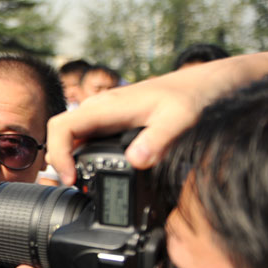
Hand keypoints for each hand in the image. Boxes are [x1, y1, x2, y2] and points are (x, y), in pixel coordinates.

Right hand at [46, 51, 267, 185]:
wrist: (210, 83)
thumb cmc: (195, 95)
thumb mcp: (181, 118)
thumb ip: (159, 140)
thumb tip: (135, 161)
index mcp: (109, 106)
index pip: (62, 127)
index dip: (57, 154)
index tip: (70, 177)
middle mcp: (103, 108)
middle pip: (61, 131)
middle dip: (58, 158)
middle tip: (73, 184)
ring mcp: (108, 113)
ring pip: (73, 134)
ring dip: (69, 156)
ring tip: (81, 181)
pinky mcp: (116, 120)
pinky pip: (88, 136)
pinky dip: (83, 153)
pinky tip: (96, 169)